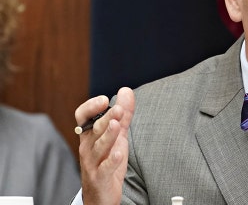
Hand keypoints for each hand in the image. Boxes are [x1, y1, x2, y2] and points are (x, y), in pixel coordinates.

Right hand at [75, 87, 135, 204]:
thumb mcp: (117, 136)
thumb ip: (123, 115)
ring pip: (98, 147)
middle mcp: (88, 147)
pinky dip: (111, 161)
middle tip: (118, 109)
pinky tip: (119, 153)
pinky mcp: (100, 178)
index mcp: (89, 135)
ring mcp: (92, 163)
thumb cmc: (107, 161)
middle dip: (106, 118)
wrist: (100, 195)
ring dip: (107, 135)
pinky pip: (104, 168)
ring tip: (116, 125)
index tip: (105, 99)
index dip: (91, 107)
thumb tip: (126, 90)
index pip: (83, 116)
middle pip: (94, 129)